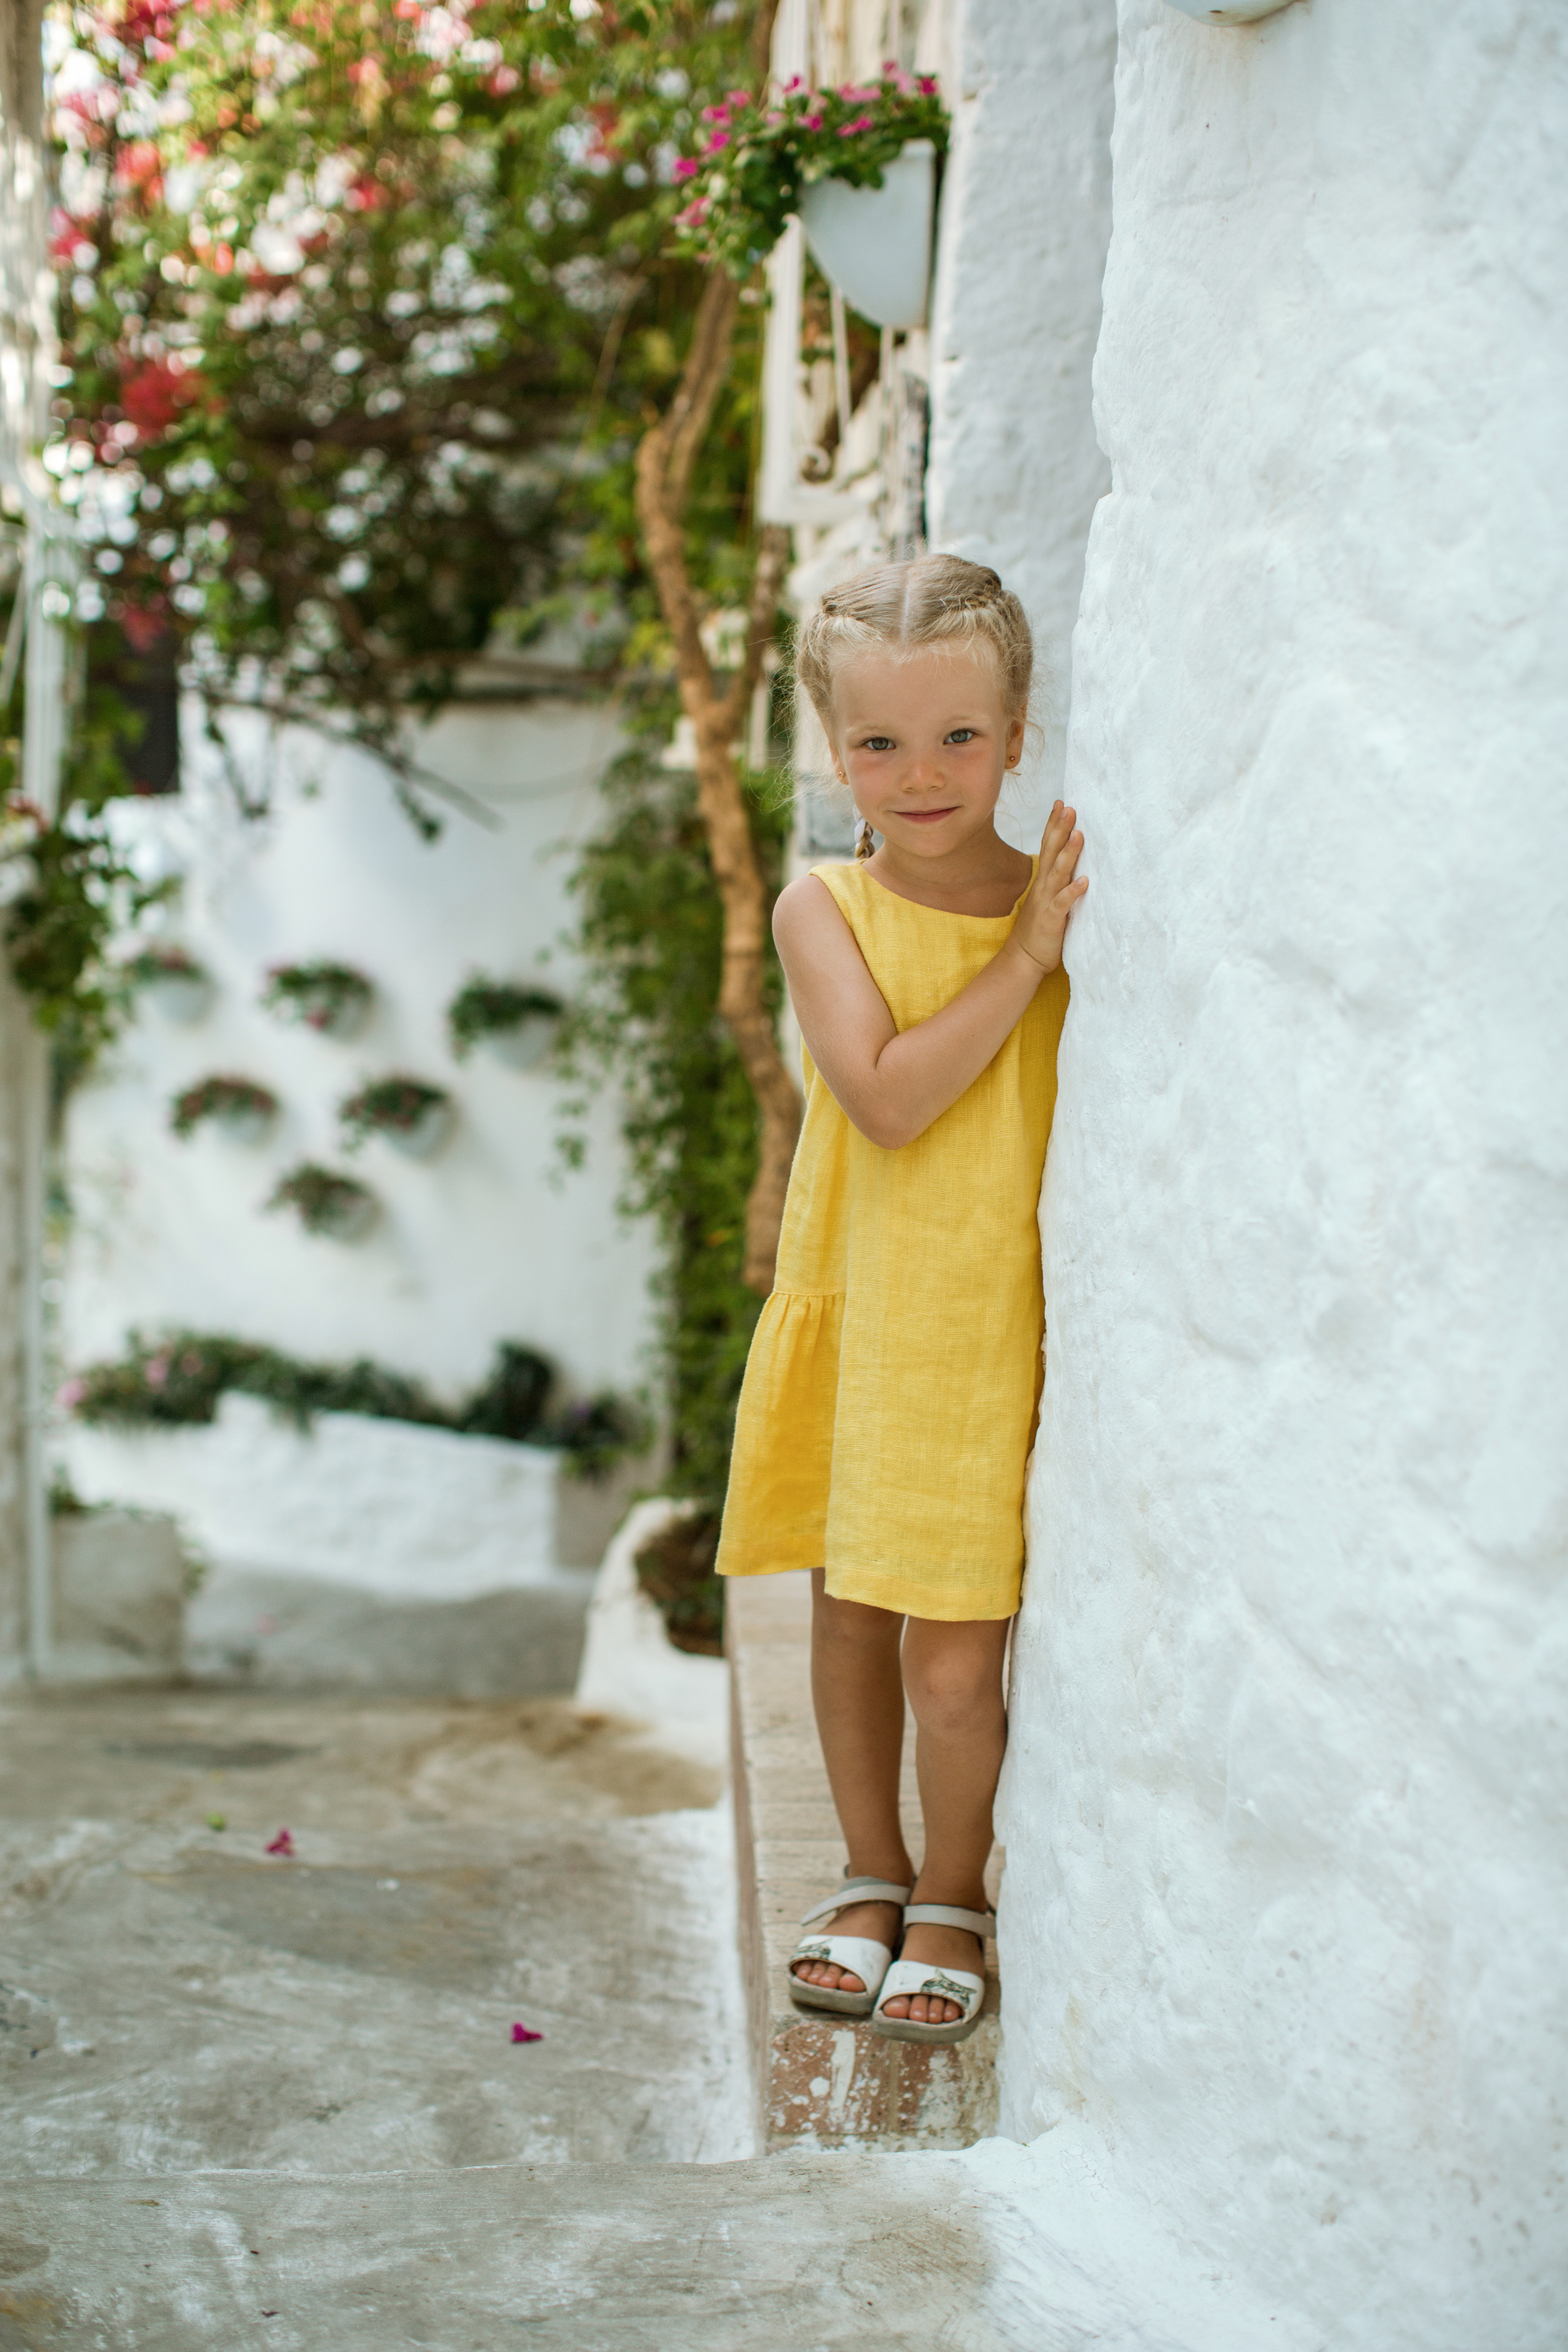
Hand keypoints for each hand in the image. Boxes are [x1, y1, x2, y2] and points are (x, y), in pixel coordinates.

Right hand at [1009, 801, 1086, 975]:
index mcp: (1044, 880)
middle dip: (1060, 829)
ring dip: (1068, 853)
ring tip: (1079, 834)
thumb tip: (1076, 864)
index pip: (1048, 846)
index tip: (1061, 803)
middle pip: (1051, 852)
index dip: (1054, 825)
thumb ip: (1059, 881)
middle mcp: (1043, 886)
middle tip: (1069, 807)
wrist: (1023, 958)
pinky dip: (1073, 891)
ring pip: (1058, 873)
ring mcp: (1046, 902)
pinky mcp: (1052, 920)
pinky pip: (1063, 903)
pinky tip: (1084, 881)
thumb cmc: (1040, 929)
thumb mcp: (1049, 899)